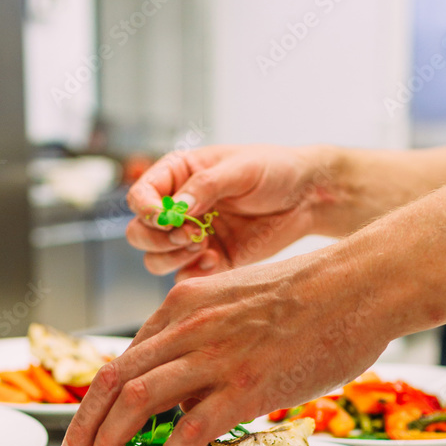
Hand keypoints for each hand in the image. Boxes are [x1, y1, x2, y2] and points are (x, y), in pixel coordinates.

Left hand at [59, 248, 391, 445]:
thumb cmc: (312, 295)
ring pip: (138, 400)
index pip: (124, 357)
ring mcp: (215, 356)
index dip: (99, 397)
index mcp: (184, 304)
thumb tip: (191, 389)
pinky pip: (192, 427)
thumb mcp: (239, 303)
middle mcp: (188, 327)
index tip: (91, 423)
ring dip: (111, 439)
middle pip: (115, 379)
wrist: (359, 284)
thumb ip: (206, 340)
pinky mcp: (246, 385)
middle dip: (85, 423)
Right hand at [125, 143, 339, 278]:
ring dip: (172, 258)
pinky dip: (193, 274)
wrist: (306, 198)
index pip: (140, 196)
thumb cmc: (274, 170)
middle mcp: (178, 208)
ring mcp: (192, 237)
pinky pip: (184, 277)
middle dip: (159, 238)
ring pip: (155, 259)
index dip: (146, 209)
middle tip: (192, 234)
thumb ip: (206, 186)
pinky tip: (216, 261)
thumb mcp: (241, 168)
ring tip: (204, 245)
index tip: (167, 216)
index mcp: (178, 176)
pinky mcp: (210, 261)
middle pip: (139, 233)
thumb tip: (177, 208)